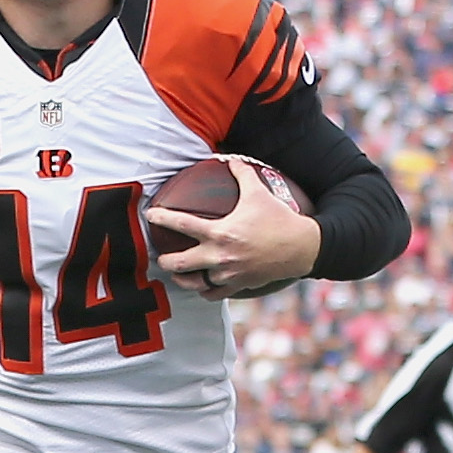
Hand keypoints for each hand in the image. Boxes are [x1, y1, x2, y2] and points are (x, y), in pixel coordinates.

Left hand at [145, 157, 319, 299]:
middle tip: (159, 256)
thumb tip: (233, 158)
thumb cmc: (279, 218)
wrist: (302, 247)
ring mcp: (227, 274)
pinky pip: (213, 294)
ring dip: (182, 279)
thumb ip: (242, 174)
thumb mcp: (259, 192)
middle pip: (179, 263)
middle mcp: (219, 256)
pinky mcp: (237, 286)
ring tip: (176, 274)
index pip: (181, 224)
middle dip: (164, 261)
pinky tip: (201, 287)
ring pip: (193, 283)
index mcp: (220, 232)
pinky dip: (205, 291)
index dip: (162, 218)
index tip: (150, 216)